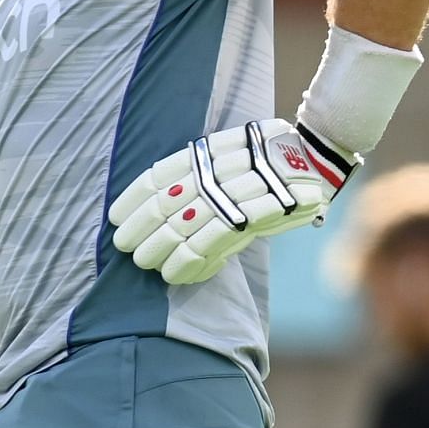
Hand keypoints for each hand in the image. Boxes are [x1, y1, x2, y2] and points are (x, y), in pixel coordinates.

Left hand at [109, 118, 354, 284]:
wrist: (314, 160)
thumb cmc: (265, 161)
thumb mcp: (225, 157)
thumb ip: (196, 176)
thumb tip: (162, 206)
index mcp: (205, 153)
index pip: (158, 176)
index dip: (132, 198)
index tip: (114, 216)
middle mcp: (214, 171)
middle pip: (164, 203)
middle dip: (139, 228)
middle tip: (124, 246)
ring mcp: (232, 194)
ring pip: (182, 227)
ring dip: (158, 249)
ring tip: (145, 263)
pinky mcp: (251, 216)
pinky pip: (209, 244)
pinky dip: (188, 263)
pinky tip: (174, 274)